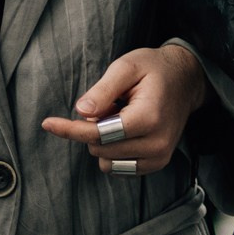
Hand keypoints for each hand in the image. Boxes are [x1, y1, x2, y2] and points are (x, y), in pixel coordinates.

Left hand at [40, 44, 208, 175]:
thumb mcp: (126, 67)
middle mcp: (156, 144)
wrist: (186, 81)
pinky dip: (113, 151)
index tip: (48, 123)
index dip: (70, 129)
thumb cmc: (153, 69)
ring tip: (120, 116)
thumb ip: (103, 89)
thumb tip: (81, 112)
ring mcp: (158, 158)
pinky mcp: (156, 164)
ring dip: (103, 142)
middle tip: (108, 105)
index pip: (99, 134)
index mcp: (149, 118)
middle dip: (92, 129)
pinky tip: (125, 130)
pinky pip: (118, 168)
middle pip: (100, 149)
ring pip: (107, 162)